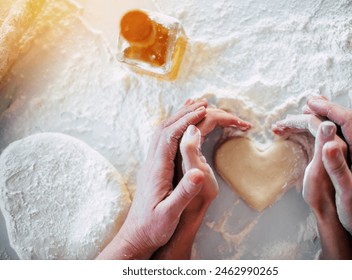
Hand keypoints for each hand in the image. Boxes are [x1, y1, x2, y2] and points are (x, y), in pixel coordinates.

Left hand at [152, 103, 251, 258]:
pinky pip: (163, 140)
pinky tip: (182, 127)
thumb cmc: (153, 227)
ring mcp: (152, 164)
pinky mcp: (154, 168)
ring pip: (162, 132)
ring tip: (195, 108)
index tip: (203, 110)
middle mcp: (152, 162)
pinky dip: (175, 127)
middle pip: (165, 128)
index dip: (186, 120)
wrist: (136, 235)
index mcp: (157, 169)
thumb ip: (184, 193)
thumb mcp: (169, 214)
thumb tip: (199, 172)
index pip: (170, 135)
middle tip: (204, 103)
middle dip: (184, 113)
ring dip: (179, 117)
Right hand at [307, 95, 351, 258]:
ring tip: (315, 109)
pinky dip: (338, 124)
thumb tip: (329, 143)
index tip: (311, 103)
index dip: (329, 109)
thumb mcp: (346, 193)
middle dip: (330, 107)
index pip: (348, 122)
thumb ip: (338, 168)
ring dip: (334, 114)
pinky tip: (328, 127)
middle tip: (310, 101)